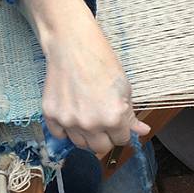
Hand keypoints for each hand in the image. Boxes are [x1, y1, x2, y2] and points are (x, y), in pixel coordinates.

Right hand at [17, 0, 149, 153]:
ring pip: (81, 144)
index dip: (121, 129)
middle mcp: (91, 124)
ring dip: (86, 135)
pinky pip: (60, 135)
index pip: (122, 140)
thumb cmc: (101, 61)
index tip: (117, 119)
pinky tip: (72, 113)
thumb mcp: (124, 87)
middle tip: (103, 118)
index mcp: (114, 118)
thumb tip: (142, 131)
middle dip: (105, 136)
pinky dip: (66, 129)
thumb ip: (131, 115)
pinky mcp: (51, 115)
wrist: (72, 44)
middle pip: (101, 148)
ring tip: (87, 114)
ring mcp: (69, 121)